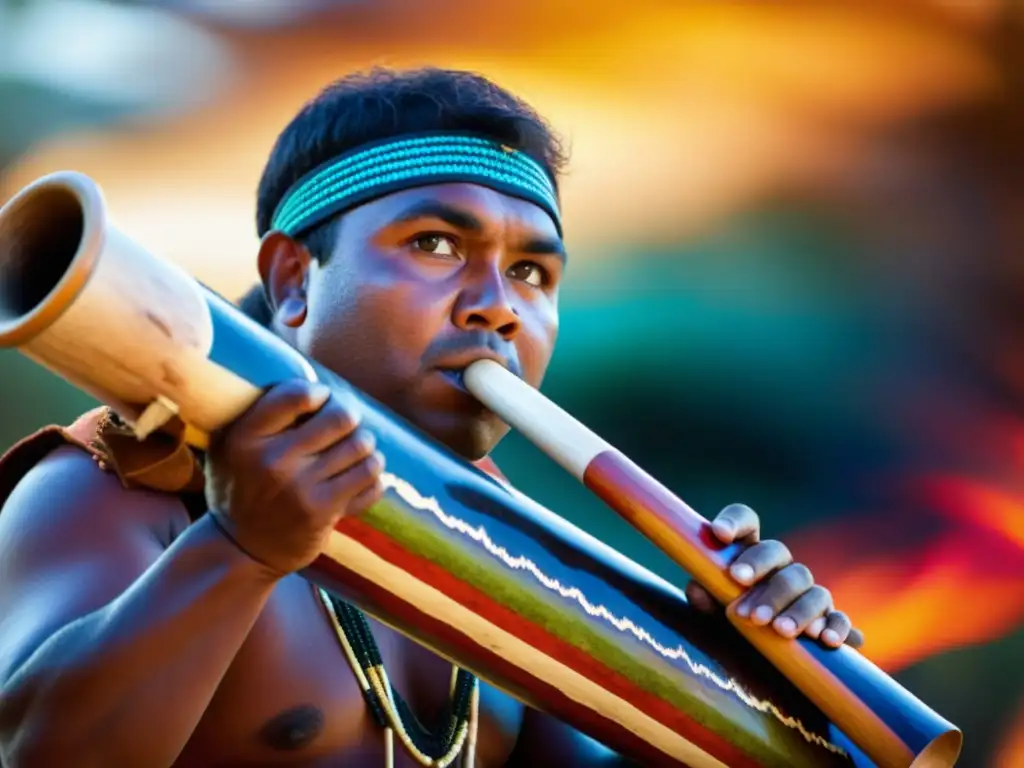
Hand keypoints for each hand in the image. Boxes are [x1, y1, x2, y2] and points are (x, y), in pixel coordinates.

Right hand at [205, 379, 385, 575]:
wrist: (242, 550)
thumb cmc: (241, 487)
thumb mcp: (231, 447)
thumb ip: (261, 415)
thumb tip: (312, 380)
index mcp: (245, 437)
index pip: (296, 394)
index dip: (318, 393)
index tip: (320, 401)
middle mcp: (272, 461)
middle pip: (340, 418)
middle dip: (350, 418)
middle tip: (347, 425)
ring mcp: (300, 489)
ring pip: (361, 448)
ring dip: (366, 445)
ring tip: (359, 448)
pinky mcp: (323, 513)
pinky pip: (370, 480)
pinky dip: (373, 474)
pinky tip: (361, 475)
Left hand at [685, 503, 863, 648]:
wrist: (755, 663)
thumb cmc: (727, 628)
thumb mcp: (710, 615)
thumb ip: (703, 600)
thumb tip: (697, 588)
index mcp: (747, 555)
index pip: (746, 522)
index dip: (734, 522)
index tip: (719, 534)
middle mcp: (779, 567)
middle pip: (779, 553)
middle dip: (763, 581)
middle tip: (746, 614)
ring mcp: (806, 592)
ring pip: (810, 587)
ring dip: (796, 609)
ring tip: (780, 631)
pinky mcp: (827, 620)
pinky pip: (840, 617)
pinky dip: (836, 626)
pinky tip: (825, 639)